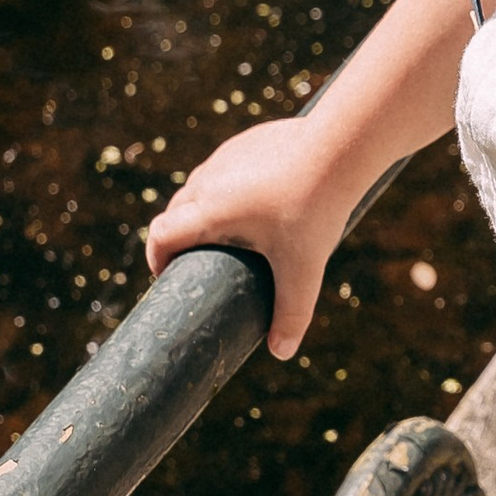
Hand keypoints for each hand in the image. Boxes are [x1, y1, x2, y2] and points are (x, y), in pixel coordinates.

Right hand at [145, 117, 352, 359]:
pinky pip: (224, 168)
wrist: (340, 148)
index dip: (156, 257)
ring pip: (199, 187)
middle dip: (179, 238)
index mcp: (210, 210)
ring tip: (225, 235)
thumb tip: (282, 353)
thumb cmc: (317, 207)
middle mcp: (209, 180)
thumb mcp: (302, 268)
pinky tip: (253, 202)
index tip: (166, 276)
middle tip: (199, 263)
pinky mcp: (247, 142)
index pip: (161, 234)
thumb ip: (291, 312)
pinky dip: (226, 188)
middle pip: (176, 211)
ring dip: (201, 210)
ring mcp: (226, 156)